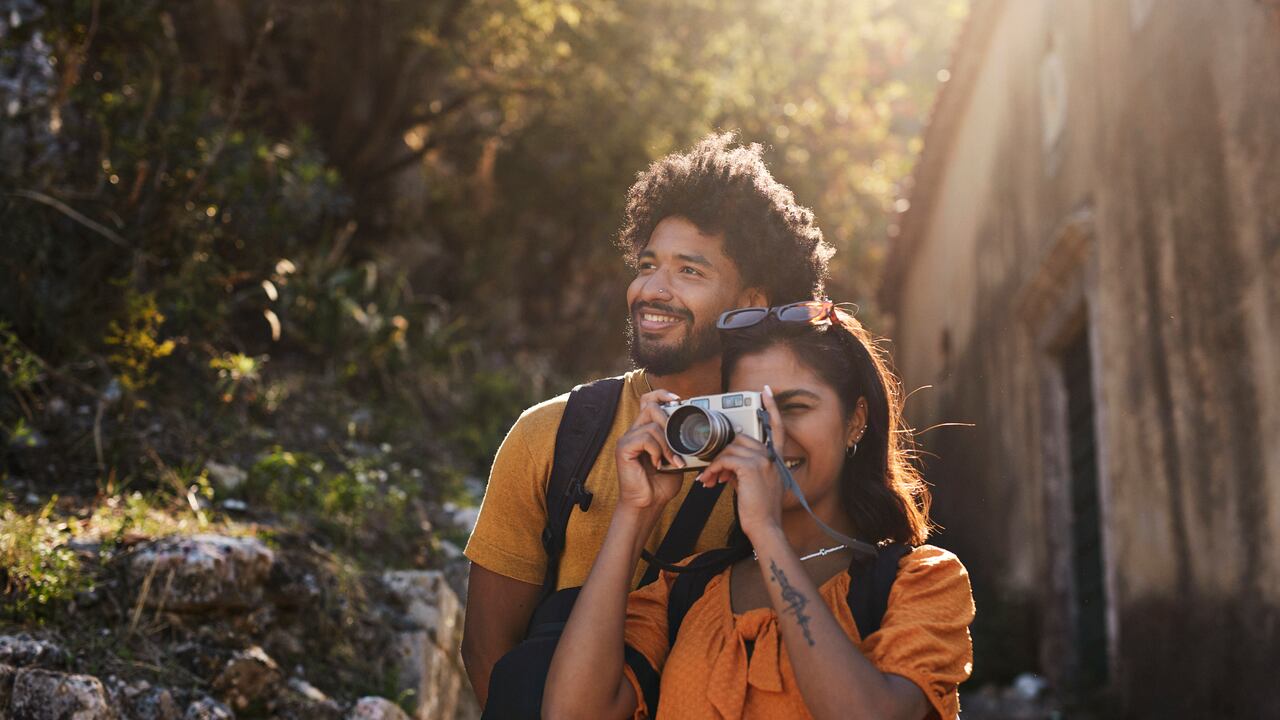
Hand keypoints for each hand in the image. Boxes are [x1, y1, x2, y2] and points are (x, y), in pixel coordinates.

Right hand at [615, 389, 685, 510]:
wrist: (648, 504)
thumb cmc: (660, 484)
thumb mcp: (676, 458)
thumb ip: (679, 443)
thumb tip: (696, 432)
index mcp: (645, 431)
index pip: (649, 400)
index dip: (662, 394)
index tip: (678, 399)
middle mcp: (634, 432)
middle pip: (650, 406)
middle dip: (669, 421)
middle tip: (678, 442)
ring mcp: (627, 439)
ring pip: (652, 425)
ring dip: (668, 444)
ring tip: (672, 461)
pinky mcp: (623, 448)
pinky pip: (646, 438)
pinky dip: (657, 451)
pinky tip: (658, 464)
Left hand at [698, 385, 787, 537]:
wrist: (765, 527)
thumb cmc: (759, 509)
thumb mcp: (756, 484)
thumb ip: (746, 467)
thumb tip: (726, 463)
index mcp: (775, 458)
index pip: (777, 427)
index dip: (772, 408)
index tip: (766, 391)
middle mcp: (771, 456)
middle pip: (740, 439)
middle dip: (722, 454)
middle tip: (711, 472)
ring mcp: (762, 460)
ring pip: (729, 449)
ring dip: (714, 465)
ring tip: (708, 481)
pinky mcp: (750, 468)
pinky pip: (724, 460)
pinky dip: (713, 470)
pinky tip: (709, 482)